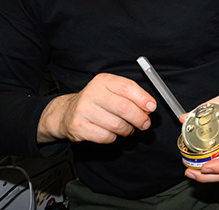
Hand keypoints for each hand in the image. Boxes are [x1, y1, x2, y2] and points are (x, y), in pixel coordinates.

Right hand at [37, 73, 155, 143]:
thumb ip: (131, 96)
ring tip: (127, 128)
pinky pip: (106, 136)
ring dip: (127, 129)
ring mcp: (83, 110)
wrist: (67, 112)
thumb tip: (149, 108)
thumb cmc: (97, 101)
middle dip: (139, 118)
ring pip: (116, 125)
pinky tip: (111, 132)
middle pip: (124, 107)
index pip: (127, 87)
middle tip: (145, 123)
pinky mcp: (78, 127)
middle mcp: (92, 93)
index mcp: (103, 81)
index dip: (143, 98)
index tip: (152, 107)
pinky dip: (114, 137)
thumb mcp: (112, 91)